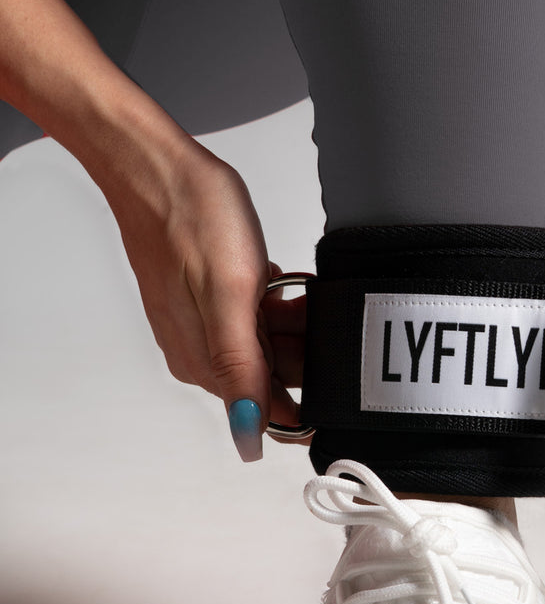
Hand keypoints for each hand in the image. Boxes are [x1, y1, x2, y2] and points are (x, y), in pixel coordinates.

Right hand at [105, 139, 304, 459]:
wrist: (157, 167)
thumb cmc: (191, 219)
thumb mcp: (231, 296)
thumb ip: (242, 368)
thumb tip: (247, 436)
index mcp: (206, 365)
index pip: (266, 412)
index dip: (306, 399)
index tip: (328, 369)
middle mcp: (201, 355)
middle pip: (272, 378)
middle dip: (299, 348)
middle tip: (303, 308)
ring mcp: (204, 328)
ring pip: (268, 346)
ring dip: (288, 322)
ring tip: (288, 287)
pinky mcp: (209, 303)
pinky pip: (256, 319)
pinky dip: (274, 303)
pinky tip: (275, 278)